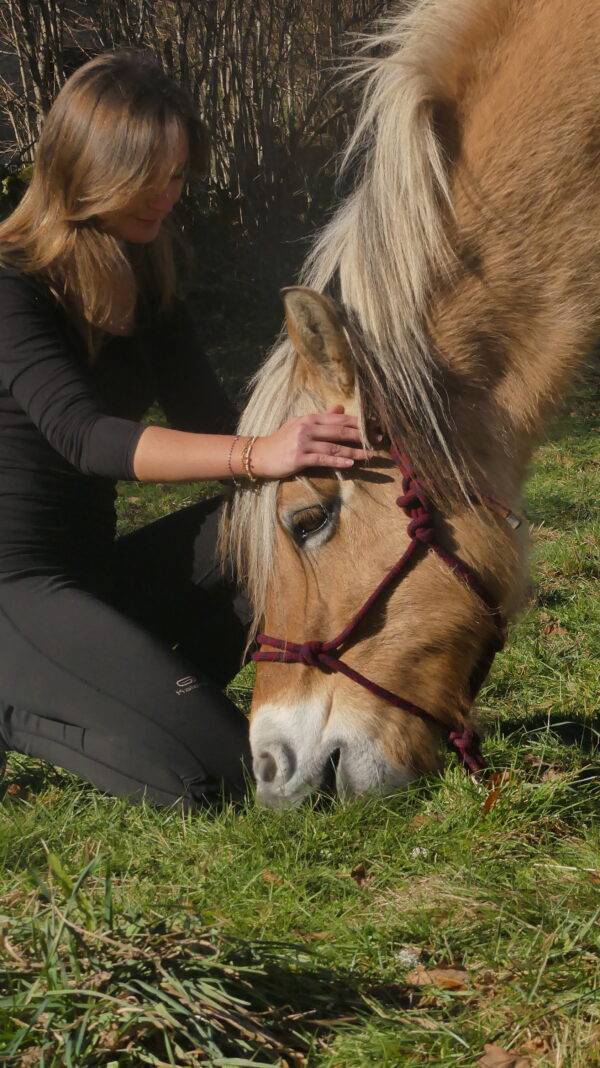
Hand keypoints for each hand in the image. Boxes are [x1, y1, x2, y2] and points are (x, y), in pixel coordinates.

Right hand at [250, 405, 378, 478]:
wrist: (260, 454)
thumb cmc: (282, 440)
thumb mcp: (301, 424)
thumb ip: (322, 418)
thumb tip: (341, 408)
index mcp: (311, 418)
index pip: (340, 419)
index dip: (359, 423)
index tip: (375, 427)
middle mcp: (308, 428)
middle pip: (340, 431)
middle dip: (362, 436)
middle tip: (379, 440)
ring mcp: (303, 443)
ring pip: (334, 447)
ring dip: (354, 452)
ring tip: (369, 455)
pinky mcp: (299, 458)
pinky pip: (322, 460)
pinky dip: (337, 462)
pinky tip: (350, 464)